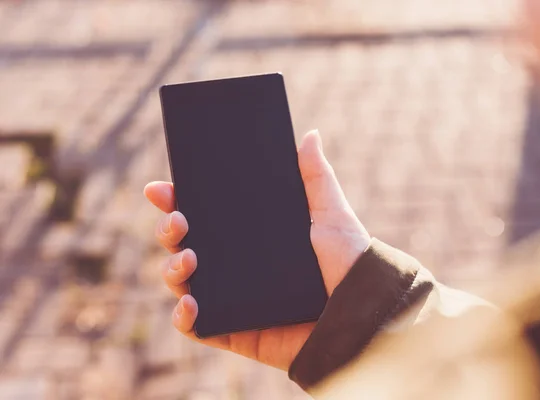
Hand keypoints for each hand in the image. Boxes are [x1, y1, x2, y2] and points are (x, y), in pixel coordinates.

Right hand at [143, 130, 369, 369]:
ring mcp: (232, 298)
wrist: (360, 315)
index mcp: (252, 237)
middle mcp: (237, 265)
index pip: (205, 216)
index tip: (161, 188)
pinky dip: (184, 317)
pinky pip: (197, 327)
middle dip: (168, 229)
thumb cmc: (349, 264)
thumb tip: (309, 135)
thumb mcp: (331, 214)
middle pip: (185, 244)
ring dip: (172, 268)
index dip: (177, 201)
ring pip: (182, 282)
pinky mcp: (235, 331)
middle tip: (178, 220)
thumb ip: (317, 177)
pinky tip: (190, 303)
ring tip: (189, 258)